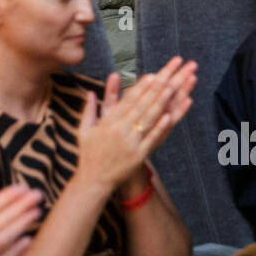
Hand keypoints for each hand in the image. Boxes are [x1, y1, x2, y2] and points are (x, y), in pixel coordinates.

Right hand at [77, 58, 196, 192]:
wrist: (93, 180)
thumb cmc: (89, 154)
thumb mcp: (84, 129)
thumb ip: (89, 109)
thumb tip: (91, 92)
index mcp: (108, 122)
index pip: (127, 100)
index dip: (141, 86)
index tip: (152, 74)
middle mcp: (119, 130)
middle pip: (141, 105)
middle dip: (155, 88)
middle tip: (168, 75)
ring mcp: (130, 143)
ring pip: (147, 119)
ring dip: (160, 103)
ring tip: (172, 89)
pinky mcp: (138, 156)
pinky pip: (151, 139)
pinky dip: (160, 127)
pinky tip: (169, 116)